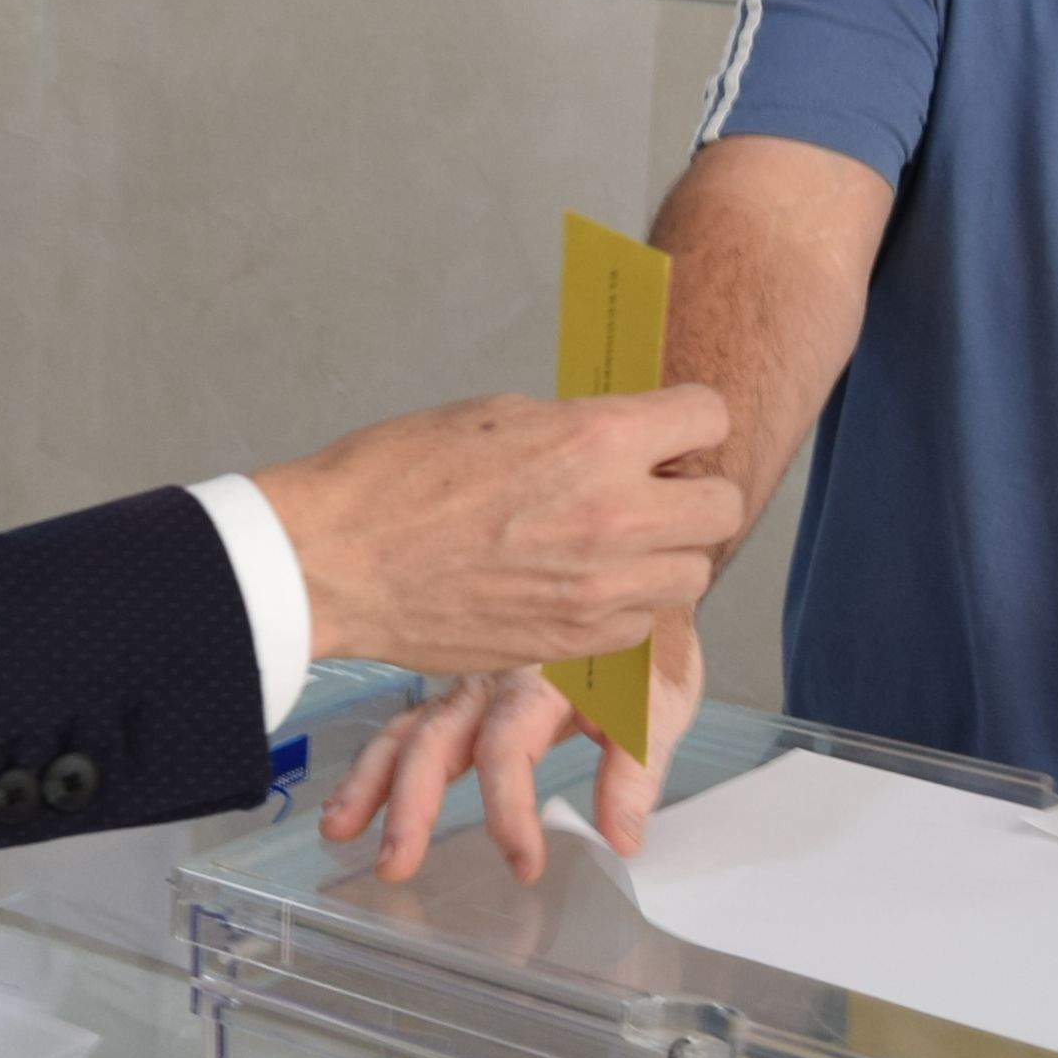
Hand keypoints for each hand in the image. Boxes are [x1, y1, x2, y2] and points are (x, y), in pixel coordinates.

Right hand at [255, 388, 738, 679]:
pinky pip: (639, 624)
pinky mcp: (572, 640)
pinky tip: (579, 584)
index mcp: (595, 440)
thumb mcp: (497, 417)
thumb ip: (578, 427)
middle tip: (654, 489)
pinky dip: (623, 606)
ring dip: (664, 555)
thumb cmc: (394, 480)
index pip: (708, 417)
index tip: (670, 429)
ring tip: (615, 543)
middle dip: (693, 491)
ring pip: (691, 575)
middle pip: (721, 505)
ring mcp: (598, 588)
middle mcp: (613, 515)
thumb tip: (622, 436)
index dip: (689, 419)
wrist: (336, 563)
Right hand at [323, 611, 704, 881]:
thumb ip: (635, 770)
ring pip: (407, 731)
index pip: (507, 749)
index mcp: (541, 677)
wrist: (631, 578)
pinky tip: (348, 806)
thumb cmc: (647, 644)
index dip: (509, 810)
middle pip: (435, 740)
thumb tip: (621, 837)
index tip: (524, 864)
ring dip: (371, 783)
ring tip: (341, 830)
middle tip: (396, 863)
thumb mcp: (659, 701)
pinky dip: (374, 767)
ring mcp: (465, 684)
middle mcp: (491, 678)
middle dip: (410, 805)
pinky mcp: (456, 695)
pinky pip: (405, 729)